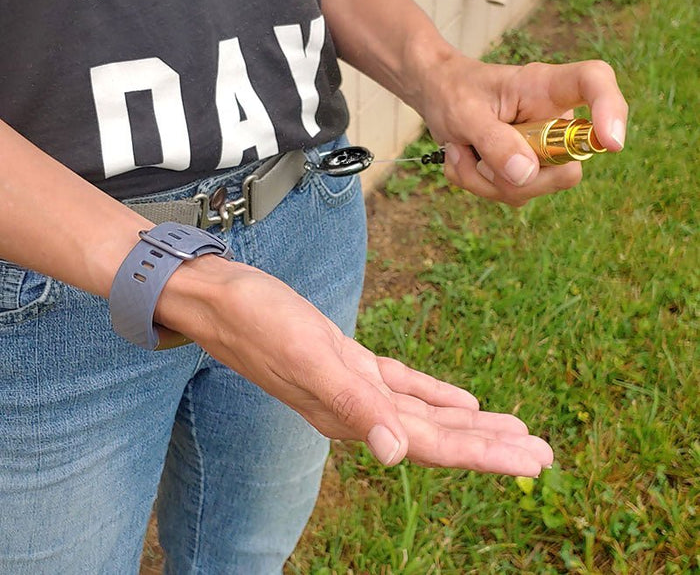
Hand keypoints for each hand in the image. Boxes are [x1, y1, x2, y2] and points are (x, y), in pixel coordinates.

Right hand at [159, 258, 553, 475]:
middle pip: (437, 435)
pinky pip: (402, 384)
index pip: (431, 443)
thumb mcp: (307, 355)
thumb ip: (352, 404)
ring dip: (469, 424)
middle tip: (542, 456)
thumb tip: (398, 454)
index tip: (532, 463)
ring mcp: (352, 386)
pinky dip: (434, 394)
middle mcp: (357, 408)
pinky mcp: (346, 360)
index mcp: (352, 413)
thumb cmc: (256, 321)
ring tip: (513, 432)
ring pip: (424, 412)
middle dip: (490, 446)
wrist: (217, 297)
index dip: (483, 454)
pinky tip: (460, 400)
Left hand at [419, 56, 627, 205]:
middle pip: (568, 166)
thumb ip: (493, 141)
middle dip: (519, 175)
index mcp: (545, 87)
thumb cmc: (454, 92)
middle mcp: (554, 119)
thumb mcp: (464, 113)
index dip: (612, 111)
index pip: (596, 83)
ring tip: (461, 149)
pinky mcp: (527, 170)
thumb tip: (526, 175)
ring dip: (485, 179)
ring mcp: (543, 149)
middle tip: (477, 153)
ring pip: (534, 187)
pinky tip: (463, 158)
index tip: (611, 143)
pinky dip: (478, 184)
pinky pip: (512, 194)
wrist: (437, 96)